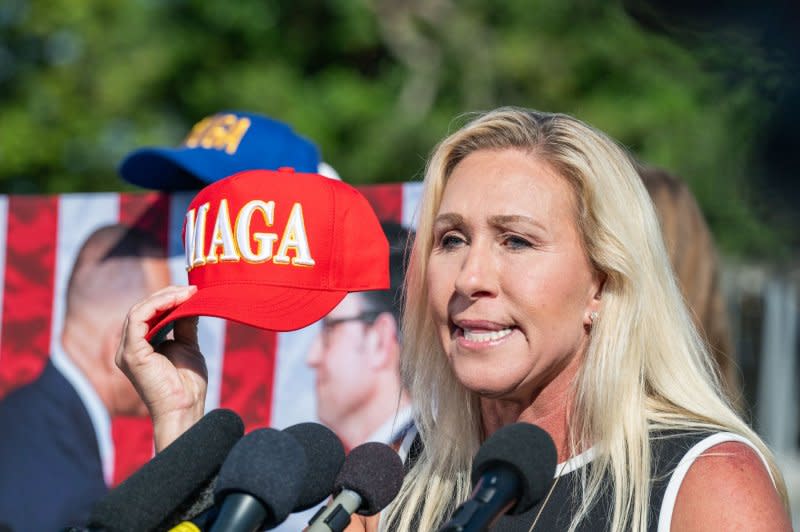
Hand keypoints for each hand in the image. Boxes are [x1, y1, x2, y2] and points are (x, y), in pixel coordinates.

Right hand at [115, 285, 207, 450]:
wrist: (186, 408)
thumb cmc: (187, 384)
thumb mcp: (187, 345)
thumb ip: (184, 324)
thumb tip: (189, 301)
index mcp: (140, 346)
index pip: (147, 313)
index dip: (167, 298)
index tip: (191, 290)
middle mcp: (128, 348)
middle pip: (142, 309)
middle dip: (167, 295)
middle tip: (190, 289)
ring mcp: (126, 351)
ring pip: (138, 311)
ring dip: (163, 297)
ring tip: (186, 293)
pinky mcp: (130, 354)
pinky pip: (138, 319)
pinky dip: (157, 306)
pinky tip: (177, 301)